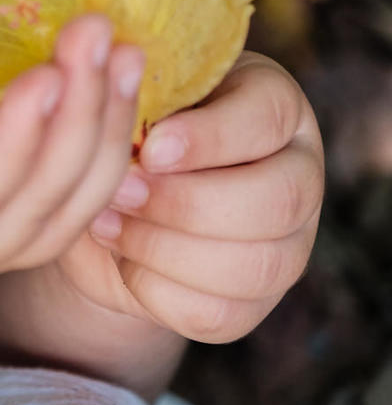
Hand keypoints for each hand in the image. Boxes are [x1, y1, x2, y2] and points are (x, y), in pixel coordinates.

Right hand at [0, 15, 145, 317]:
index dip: (11, 149)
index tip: (46, 74)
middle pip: (30, 213)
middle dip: (76, 124)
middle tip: (98, 32)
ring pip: (54, 210)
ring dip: (98, 133)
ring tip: (122, 50)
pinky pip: (44, 188)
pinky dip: (82, 137)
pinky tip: (104, 79)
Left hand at [59, 52, 322, 341]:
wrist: (119, 204)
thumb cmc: (131, 131)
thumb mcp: (138, 99)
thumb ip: (136, 98)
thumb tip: (111, 90)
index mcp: (276, 107)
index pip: (266, 118)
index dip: (210, 138)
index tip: (149, 148)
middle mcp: (299, 176)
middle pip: (273, 201)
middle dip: (184, 202)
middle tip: (119, 191)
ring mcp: (287, 246)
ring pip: (251, 265)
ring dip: (164, 248)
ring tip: (106, 223)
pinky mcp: (253, 304)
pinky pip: (217, 313)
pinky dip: (158, 291)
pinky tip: (123, 260)